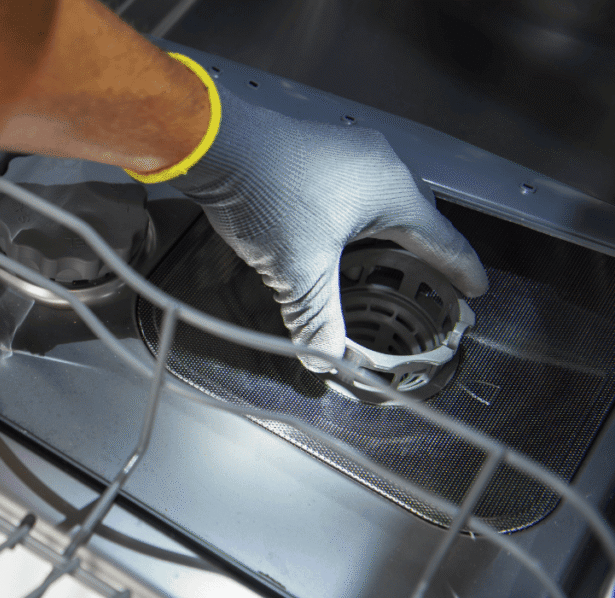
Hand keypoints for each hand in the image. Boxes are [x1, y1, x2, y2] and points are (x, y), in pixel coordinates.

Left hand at [169, 83, 488, 371]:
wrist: (219, 145)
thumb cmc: (265, 193)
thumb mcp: (298, 270)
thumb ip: (317, 317)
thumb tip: (325, 357)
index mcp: (391, 190)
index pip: (442, 238)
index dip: (461, 269)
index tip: (475, 287)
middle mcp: (379, 164)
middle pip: (416, 216)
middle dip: (426, 250)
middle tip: (433, 277)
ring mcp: (348, 152)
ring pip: (383, 199)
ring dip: (388, 232)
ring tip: (387, 261)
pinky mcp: (319, 151)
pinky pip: (355, 187)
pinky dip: (359, 216)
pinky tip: (340, 233)